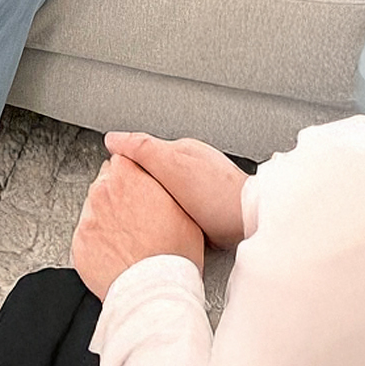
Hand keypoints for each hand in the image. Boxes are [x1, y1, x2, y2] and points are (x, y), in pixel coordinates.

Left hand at [71, 155, 203, 300]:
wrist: (155, 290)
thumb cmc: (173, 253)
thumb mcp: (182, 207)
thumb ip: (162, 184)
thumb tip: (157, 178)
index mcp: (127, 175)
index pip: (122, 160)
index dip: (132, 174)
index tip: (137, 186)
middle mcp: (102, 191)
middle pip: (105, 182)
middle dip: (118, 195)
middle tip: (136, 216)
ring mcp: (87, 217)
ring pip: (94, 209)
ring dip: (107, 218)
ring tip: (128, 239)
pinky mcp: (79, 243)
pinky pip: (86, 236)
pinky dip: (98, 242)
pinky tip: (116, 253)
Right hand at [104, 132, 247, 248]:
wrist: (251, 223)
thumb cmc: (216, 194)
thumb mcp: (171, 164)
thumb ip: (142, 148)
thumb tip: (113, 138)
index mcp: (182, 149)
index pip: (143, 149)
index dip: (126, 164)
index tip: (113, 178)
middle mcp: (193, 165)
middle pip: (155, 172)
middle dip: (140, 185)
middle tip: (128, 203)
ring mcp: (203, 187)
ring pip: (168, 192)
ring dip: (156, 202)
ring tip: (146, 217)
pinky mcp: (210, 210)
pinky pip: (182, 210)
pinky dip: (172, 216)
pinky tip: (170, 227)